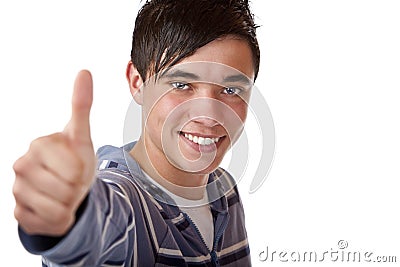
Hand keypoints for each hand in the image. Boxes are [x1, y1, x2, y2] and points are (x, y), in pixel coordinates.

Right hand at [13, 70, 95, 235]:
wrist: (68, 187)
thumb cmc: (76, 160)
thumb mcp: (82, 135)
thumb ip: (82, 105)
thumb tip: (85, 71)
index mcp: (39, 145)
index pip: (74, 169)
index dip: (83, 172)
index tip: (78, 166)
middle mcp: (22, 166)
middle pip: (65, 189)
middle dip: (77, 189)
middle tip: (72, 182)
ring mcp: (17, 190)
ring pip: (57, 208)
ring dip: (69, 204)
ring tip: (64, 193)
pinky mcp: (19, 213)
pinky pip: (48, 223)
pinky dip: (58, 219)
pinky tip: (54, 206)